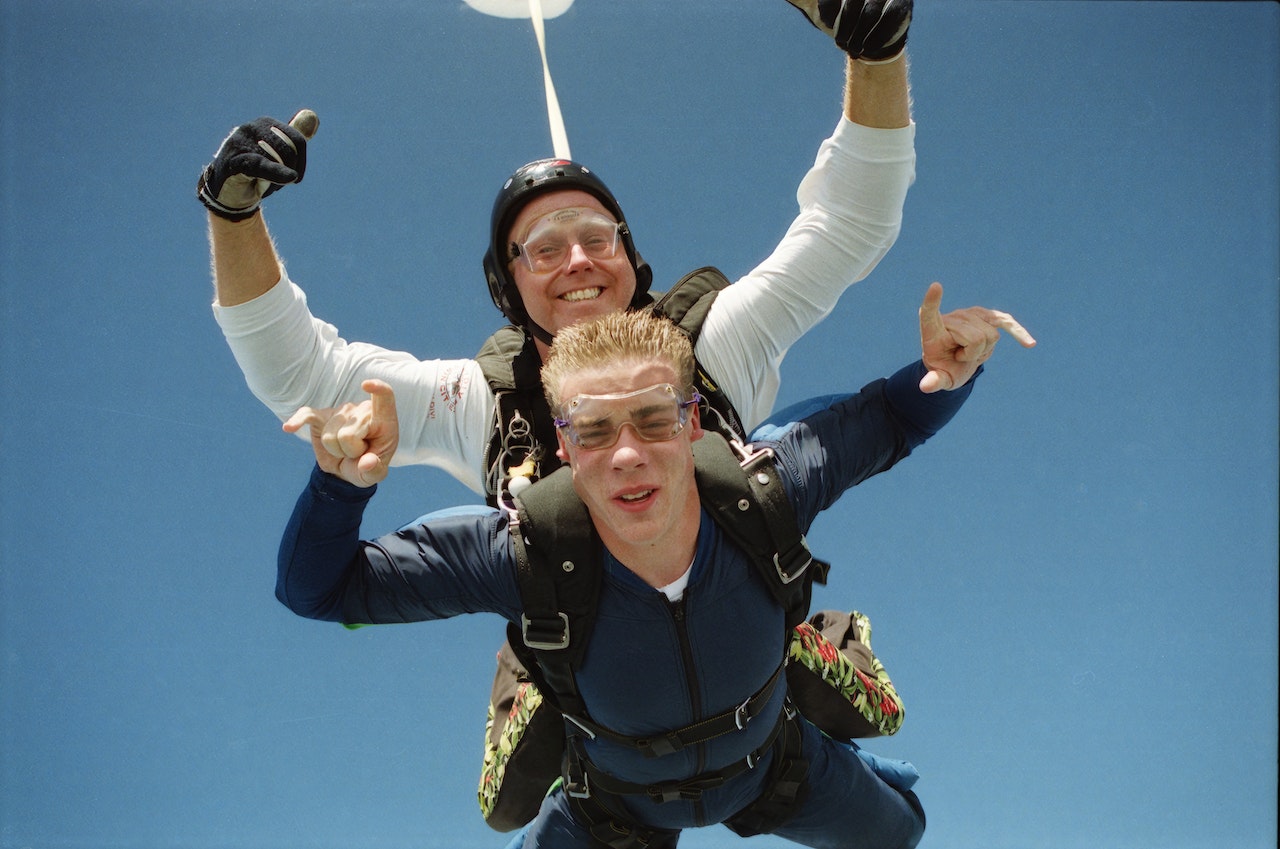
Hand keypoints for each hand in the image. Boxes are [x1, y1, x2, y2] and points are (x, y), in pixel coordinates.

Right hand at [197, 109, 316, 220]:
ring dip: (275, 181)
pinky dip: (276, 172)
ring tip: (260, 183)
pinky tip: (290, 177)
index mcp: (265, 124)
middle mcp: (251, 128)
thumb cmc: (255, 173)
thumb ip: (294, 139)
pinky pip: (261, 165)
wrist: (227, 192)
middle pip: (289, 151)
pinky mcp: (233, 160)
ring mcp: (239, 142)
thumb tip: (313, 116)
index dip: (301, 162)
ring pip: (276, 161)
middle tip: (274, 182)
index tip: (295, 177)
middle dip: (289, 171)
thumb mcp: (278, 155)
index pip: (297, 141)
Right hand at [283, 379, 398, 486]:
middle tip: (357, 453)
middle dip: (349, 452)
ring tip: (345, 449)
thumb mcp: (375, 475)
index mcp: (383, 419)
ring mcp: (341, 411)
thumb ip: (375, 470)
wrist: (348, 468)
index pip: (384, 397)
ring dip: (335, 450)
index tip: (367, 385)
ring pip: (330, 437)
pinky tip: (289, 427)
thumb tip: (367, 462)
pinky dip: (298, 421)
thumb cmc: (367, 466)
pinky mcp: (320, 416)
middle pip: (348, 435)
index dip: (377, 389)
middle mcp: (362, 409)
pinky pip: (307, 415)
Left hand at [784, 0, 912, 61]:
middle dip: (844, 27)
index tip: (824, 24)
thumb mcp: (818, 8)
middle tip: (840, 44)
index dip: (828, 8)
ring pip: (870, 13)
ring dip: (859, 36)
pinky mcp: (903, 5)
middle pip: (853, 2)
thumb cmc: (840, 21)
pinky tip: (867, 49)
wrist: (868, 42)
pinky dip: (876, 38)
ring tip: (853, 49)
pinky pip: (890, 19)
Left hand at [918, 282, 1035, 392]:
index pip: (930, 313)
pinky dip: (1018, 333)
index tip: (936, 287)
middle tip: (960, 355)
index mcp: (934, 329)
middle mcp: (952, 317)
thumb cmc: (944, 367)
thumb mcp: (939, 377)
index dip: (933, 301)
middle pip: (976, 337)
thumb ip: (933, 381)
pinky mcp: (988, 316)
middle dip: (972, 353)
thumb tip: (925, 387)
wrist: (955, 361)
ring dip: (984, 350)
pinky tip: (1029, 343)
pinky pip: (1007, 323)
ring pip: (991, 335)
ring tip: (970, 350)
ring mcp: (971, 314)